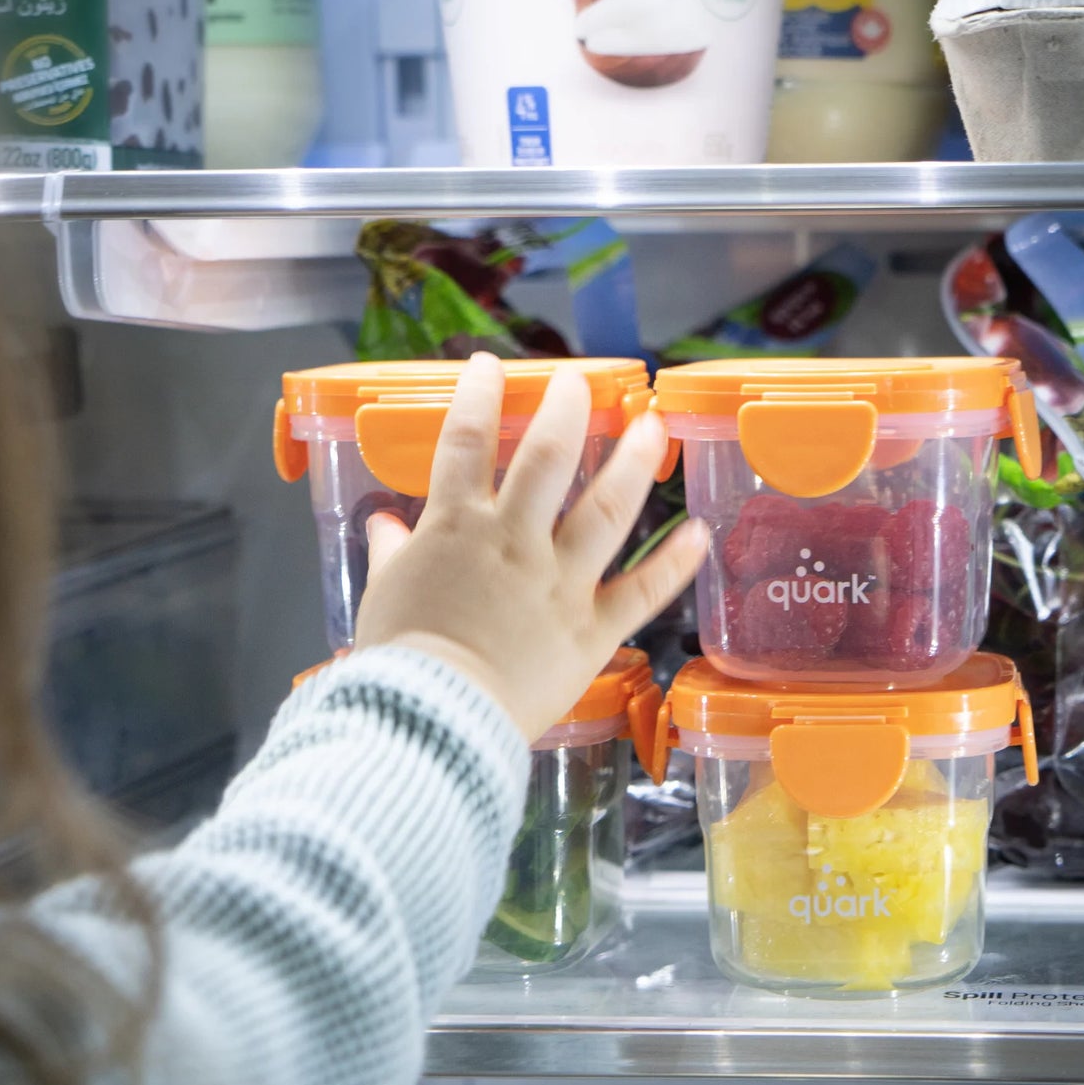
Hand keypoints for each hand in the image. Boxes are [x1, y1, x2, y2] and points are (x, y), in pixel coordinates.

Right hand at [354, 353, 706, 742]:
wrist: (434, 717)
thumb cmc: (401, 662)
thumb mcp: (384, 597)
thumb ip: (391, 555)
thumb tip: (385, 527)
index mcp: (456, 528)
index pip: (464, 443)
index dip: (476, 396)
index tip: (489, 367)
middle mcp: (513, 541)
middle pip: (547, 457)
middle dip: (566, 409)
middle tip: (579, 382)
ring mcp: (558, 581)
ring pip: (605, 508)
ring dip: (634, 462)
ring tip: (653, 427)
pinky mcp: (591, 628)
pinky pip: (642, 590)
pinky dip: (675, 562)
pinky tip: (699, 532)